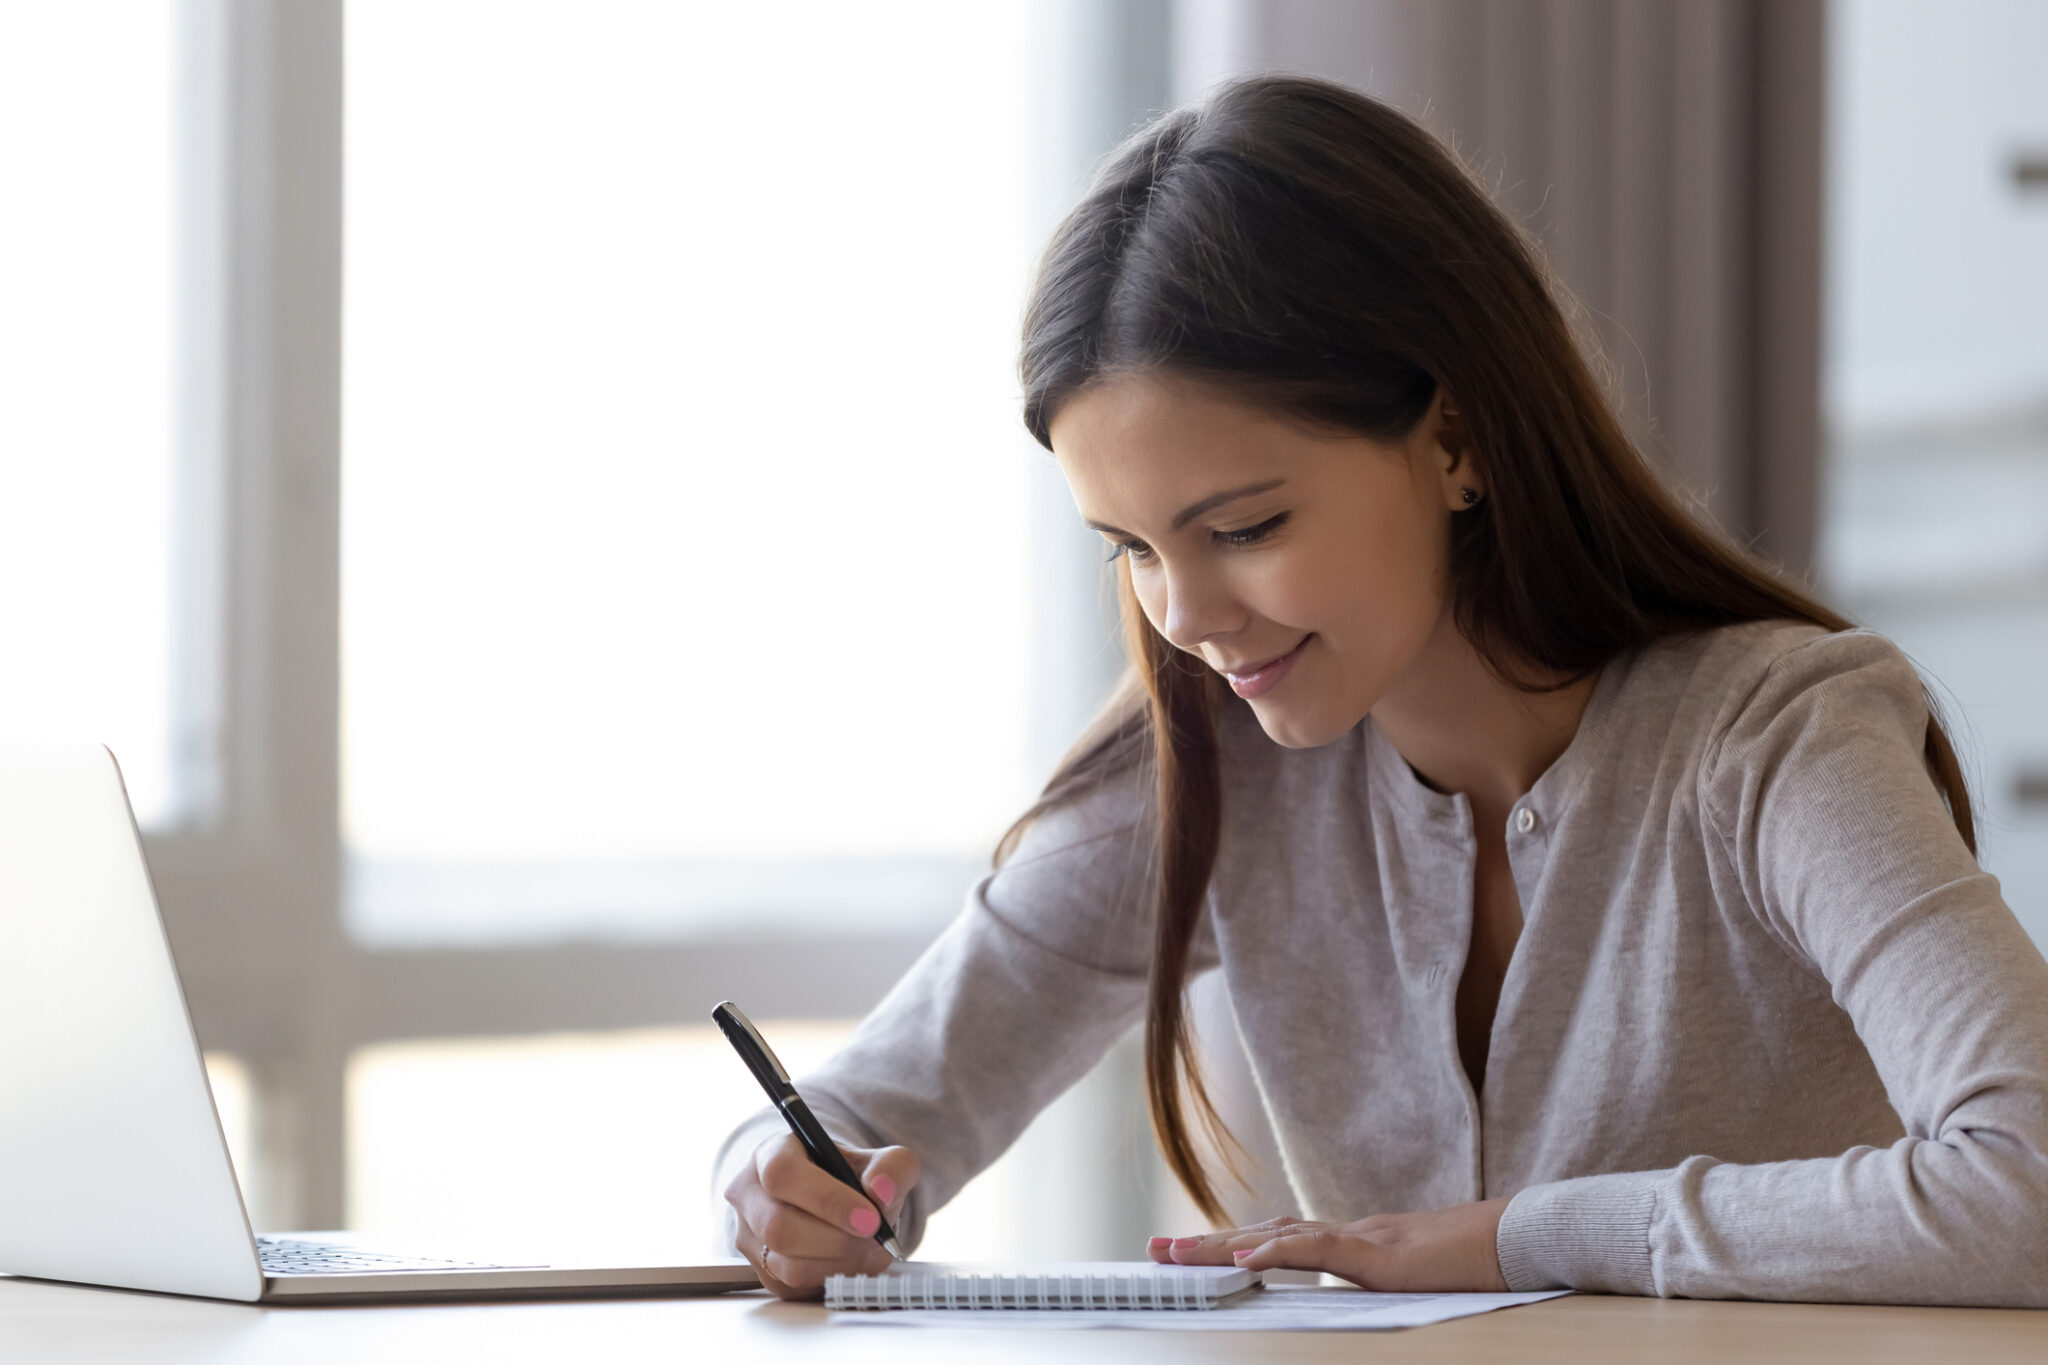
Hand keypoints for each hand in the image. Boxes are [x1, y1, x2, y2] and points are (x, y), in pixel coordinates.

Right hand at [724, 1133, 918, 1299]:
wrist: (838, 1201)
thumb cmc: (850, 1177)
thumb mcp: (877, 1161)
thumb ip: (892, 1166)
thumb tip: (883, 1191)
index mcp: (770, 1154)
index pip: (783, 1174)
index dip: (827, 1199)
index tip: (869, 1217)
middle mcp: (749, 1196)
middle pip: (779, 1227)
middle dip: (837, 1239)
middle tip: (875, 1237)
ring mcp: (750, 1238)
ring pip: (787, 1266)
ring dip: (838, 1264)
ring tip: (868, 1248)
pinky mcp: (762, 1273)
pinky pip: (795, 1288)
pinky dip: (833, 1279)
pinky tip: (852, 1261)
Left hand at [1147, 1197, 1510, 1291]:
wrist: (1522, 1238)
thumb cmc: (1481, 1263)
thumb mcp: (1420, 1280)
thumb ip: (1383, 1281)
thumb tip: (1360, 1296)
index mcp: (1357, 1243)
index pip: (1282, 1238)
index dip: (1235, 1244)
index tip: (1192, 1252)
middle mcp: (1350, 1233)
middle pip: (1263, 1232)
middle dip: (1207, 1244)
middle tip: (1155, 1251)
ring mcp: (1363, 1240)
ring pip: (1276, 1235)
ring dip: (1222, 1245)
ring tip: (1176, 1254)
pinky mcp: (1379, 1255)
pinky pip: (1319, 1250)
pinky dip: (1277, 1250)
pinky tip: (1244, 1256)